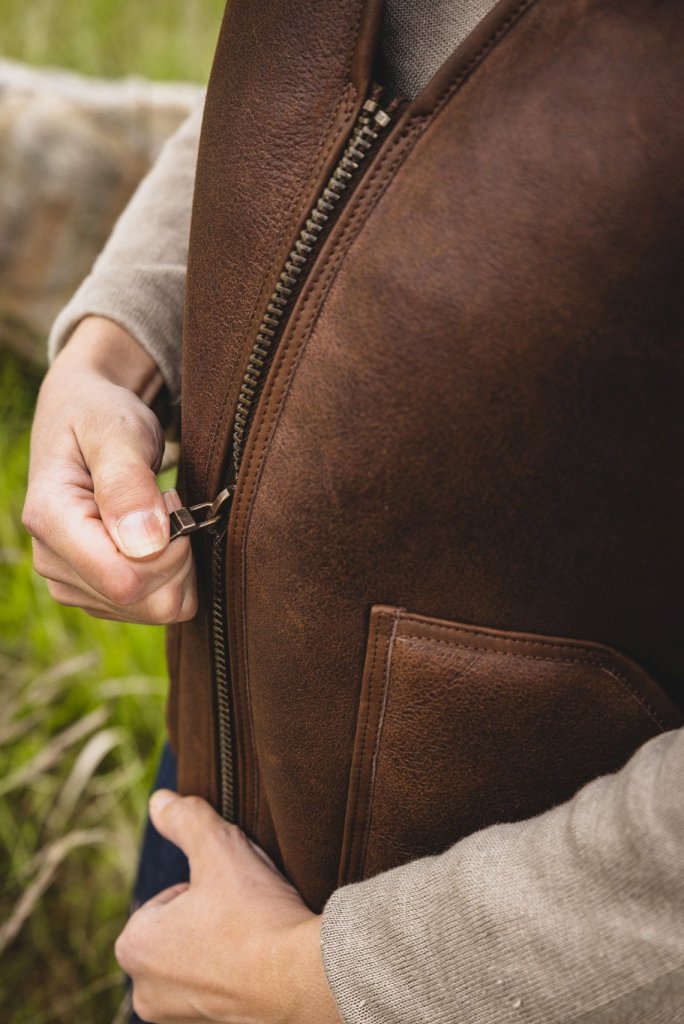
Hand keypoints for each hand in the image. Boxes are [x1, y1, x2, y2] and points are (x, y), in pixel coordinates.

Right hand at [23, 316, 195, 623]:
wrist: (85, 418)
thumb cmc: (101, 415)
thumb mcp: (116, 431)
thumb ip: (128, 483)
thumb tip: (145, 546)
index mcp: (51, 521)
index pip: (125, 580)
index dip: (169, 550)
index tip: (169, 499)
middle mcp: (53, 562)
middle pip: (145, 601)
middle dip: (177, 555)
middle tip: (167, 502)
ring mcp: (72, 582)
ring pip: (156, 609)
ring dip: (177, 564)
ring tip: (159, 515)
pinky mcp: (95, 592)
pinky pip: (156, 607)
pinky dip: (172, 574)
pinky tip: (158, 537)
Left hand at [116, 791, 342, 1023]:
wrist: (304, 980)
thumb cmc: (254, 916)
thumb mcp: (218, 848)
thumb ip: (185, 819)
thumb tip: (159, 800)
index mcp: (133, 946)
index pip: (168, 897)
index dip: (203, 884)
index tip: (231, 890)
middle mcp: (146, 992)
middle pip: (181, 930)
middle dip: (211, 916)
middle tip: (245, 910)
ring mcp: (179, 1019)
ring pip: (203, 959)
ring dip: (226, 943)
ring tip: (259, 934)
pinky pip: (223, 988)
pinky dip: (241, 973)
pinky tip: (266, 960)